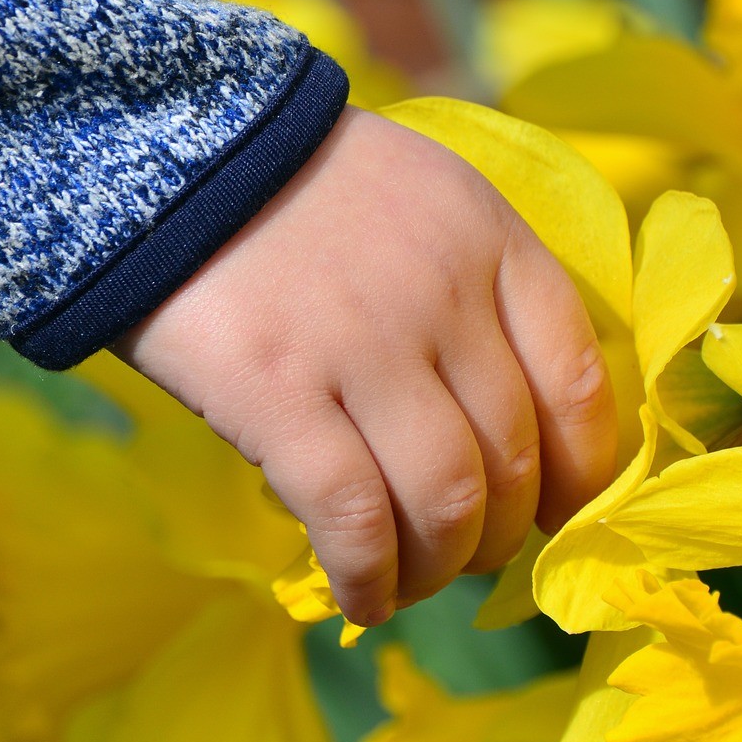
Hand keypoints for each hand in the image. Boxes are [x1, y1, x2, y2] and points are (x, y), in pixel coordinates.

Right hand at [116, 108, 617, 625]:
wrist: (159, 142)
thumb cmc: (292, 189)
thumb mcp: (419, 200)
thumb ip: (477, 291)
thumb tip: (508, 438)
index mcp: (489, 238)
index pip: (578, 381)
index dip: (582, 473)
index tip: (556, 514)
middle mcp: (443, 293)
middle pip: (512, 459)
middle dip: (497, 535)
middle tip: (461, 554)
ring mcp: (362, 344)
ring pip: (443, 500)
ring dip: (436, 568)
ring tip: (409, 583)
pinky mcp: (276, 390)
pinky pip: (352, 517)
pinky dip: (369, 577)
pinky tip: (359, 598)